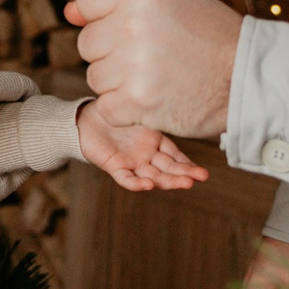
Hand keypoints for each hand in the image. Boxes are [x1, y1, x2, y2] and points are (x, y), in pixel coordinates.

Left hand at [66, 0, 243, 138]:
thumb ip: (120, 3)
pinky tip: (152, 99)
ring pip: (95, 76)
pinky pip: (106, 106)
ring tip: (154, 77)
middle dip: (111, 53)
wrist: (248, 78)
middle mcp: (131, 25)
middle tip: (149, 57)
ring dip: (118, 82)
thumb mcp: (172, 2)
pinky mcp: (136, 101)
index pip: (87, 0)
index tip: (121, 28)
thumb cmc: (212, 37)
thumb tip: (69, 12)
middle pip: (88, 43)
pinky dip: (125, 109)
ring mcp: (132, 65)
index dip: (100, 17)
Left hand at [75, 99, 208, 191]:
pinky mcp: (115, 166)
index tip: (203, 173)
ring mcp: (131, 162)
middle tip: (199, 178)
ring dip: (167, 181)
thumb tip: (180, 102)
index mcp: (155, 142)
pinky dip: (137, 183)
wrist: (85, 118)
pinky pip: (126, 178)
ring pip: (152, 175)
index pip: (175, 157)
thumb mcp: (139, 111)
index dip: (188, 165)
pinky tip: (148, 185)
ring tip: (183, 184)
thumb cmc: (112, 112)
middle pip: (167, 168)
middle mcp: (146, 155)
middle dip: (183, 174)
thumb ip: (156, 114)